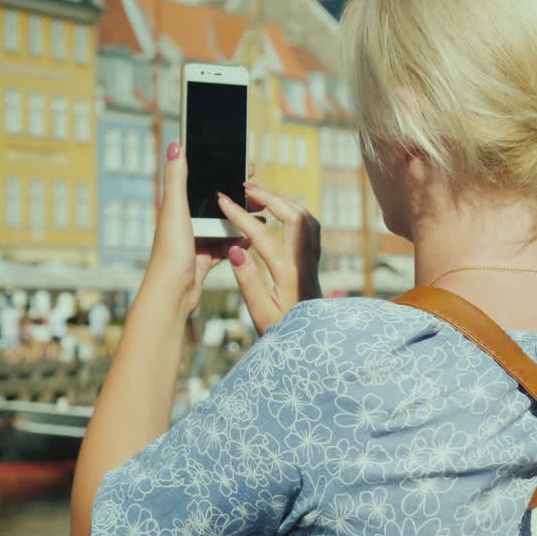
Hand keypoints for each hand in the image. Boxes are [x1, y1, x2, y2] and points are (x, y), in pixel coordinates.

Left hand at [141, 142, 248, 320]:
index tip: (244, 164)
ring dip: (240, 220)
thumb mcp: (175, 210)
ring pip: (223, 226)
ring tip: (261, 213)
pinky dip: (238, 242)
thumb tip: (175, 145)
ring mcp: (196, 242)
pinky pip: (226, 247)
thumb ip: (177, 178)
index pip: (201, 182)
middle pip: (215, 205)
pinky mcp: (205, 260)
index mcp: (176, 209)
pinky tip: (253, 238)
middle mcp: (185, 223)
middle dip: (236, 197)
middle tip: (258, 190)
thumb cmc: (170, 252)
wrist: (172, 293)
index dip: (221, 171)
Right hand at [217, 183, 321, 334]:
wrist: (313, 347)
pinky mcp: (314, 264)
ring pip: (306, 219)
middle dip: (269, 197)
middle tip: (244, 188)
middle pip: (294, 216)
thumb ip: (248, 281)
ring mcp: (313, 262)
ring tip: (259, 195)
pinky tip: (279, 213)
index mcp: (289, 274)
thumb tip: (236, 249)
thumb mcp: (261, 315)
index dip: (241, 215)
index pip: (263, 235)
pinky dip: (293, 213)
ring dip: (283, 201)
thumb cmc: (284, 335)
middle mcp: (305, 263)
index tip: (223, 201)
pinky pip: (310, 228)